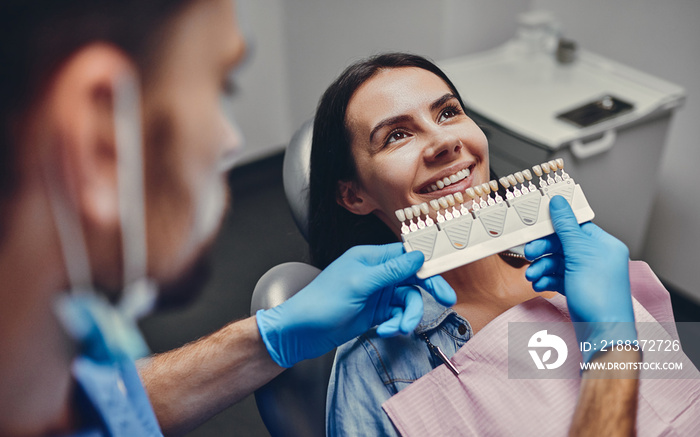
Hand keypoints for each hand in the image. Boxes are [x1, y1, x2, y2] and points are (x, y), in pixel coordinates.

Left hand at [256, 243, 455, 367]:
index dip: (427, 262)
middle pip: (412, 278)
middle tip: (446, 301)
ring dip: (408, 316)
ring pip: (407, 300)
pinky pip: (396, 316)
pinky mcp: (374, 313)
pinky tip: (385, 332)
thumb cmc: (321, 302)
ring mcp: (376, 294)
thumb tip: (418, 255)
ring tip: (399, 329)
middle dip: (428, 291)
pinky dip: (395, 325)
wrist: (300, 332)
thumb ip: (391, 271)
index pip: (406, 254)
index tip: (445, 272)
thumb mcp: (359, 284)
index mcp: (370, 257)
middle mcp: (375, 273)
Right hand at [524, 195, 635, 362]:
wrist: (603, 334)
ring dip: (542, 267)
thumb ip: (566, 227)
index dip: (555, 226)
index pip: (576, 226)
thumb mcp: (579, 254)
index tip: (536, 225)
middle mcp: (598, 259)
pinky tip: (539, 285)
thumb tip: (559, 203)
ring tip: (532, 276)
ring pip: (558, 263)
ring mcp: (587, 276)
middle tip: (529, 253)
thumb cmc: (600, 296)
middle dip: (544, 250)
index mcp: (605, 245)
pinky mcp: (578, 290)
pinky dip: (546, 280)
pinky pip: (558, 278)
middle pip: (563, 245)